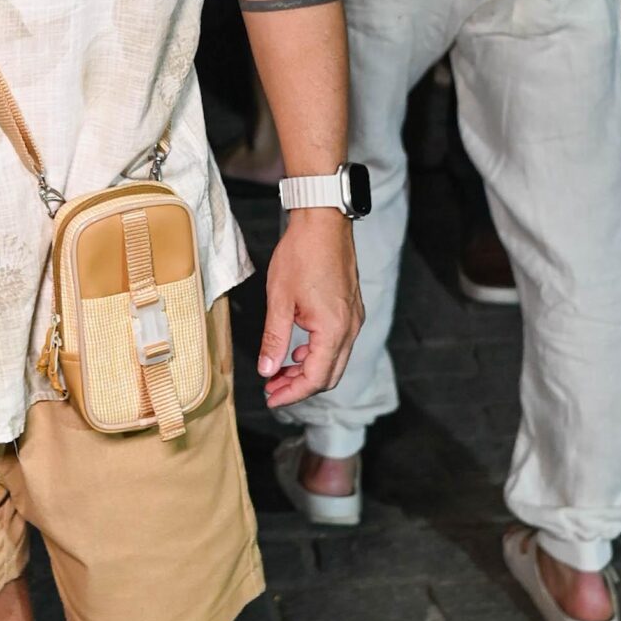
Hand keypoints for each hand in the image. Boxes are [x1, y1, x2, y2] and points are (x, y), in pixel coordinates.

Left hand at [256, 212, 362, 409]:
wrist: (324, 222)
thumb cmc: (302, 254)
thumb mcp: (279, 300)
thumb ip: (274, 340)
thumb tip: (266, 370)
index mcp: (333, 330)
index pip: (315, 378)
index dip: (292, 393)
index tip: (271, 398)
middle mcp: (350, 328)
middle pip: (329, 375)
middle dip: (299, 386)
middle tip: (272, 388)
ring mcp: (354, 319)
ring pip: (334, 361)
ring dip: (307, 371)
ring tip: (279, 370)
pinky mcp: (351, 310)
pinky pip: (338, 344)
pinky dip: (317, 354)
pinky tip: (296, 349)